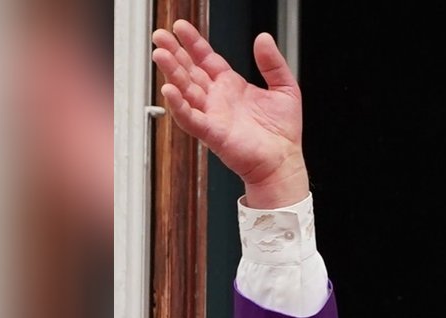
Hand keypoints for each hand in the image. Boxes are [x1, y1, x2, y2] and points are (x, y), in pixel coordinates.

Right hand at [151, 20, 307, 207]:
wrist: (284, 162)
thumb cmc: (283, 133)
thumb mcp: (285, 88)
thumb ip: (273, 63)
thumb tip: (264, 39)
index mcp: (232, 86)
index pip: (207, 59)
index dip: (193, 43)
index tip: (181, 27)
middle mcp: (218, 100)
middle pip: (190, 71)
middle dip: (175, 53)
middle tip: (160, 36)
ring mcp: (213, 115)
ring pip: (186, 90)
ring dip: (172, 73)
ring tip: (161, 55)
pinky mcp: (213, 133)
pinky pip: (191, 118)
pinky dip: (179, 105)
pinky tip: (169, 91)